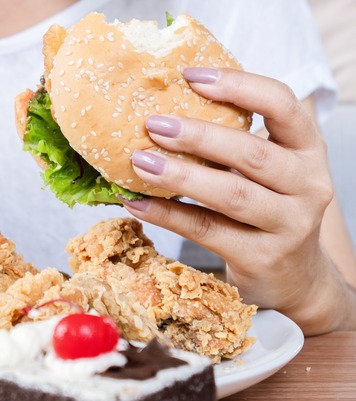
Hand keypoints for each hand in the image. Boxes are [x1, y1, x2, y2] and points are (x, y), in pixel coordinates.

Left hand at [121, 68, 336, 330]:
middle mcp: (308, 185)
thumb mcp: (269, 171)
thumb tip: (162, 109)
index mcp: (308, 150)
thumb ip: (235, 142)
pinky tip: (137, 203)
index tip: (190, 76)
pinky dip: (168, 215)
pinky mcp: (262, 257)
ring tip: (139, 162)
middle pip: (252, 153)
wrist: (295, 278)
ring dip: (180, 176)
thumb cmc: (268, 210)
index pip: (282, 105)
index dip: (238, 86)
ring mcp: (288, 225)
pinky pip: (206, 231)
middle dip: (199, 136)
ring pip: (230, 195)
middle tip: (153, 124)